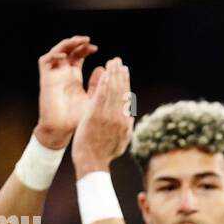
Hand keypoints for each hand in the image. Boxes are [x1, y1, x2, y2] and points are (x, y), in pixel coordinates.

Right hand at [35, 36, 97, 149]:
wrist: (61, 130)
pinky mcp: (46, 79)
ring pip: (57, 52)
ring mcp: (53, 75)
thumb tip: (103, 69)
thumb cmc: (76, 118)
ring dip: (67, 45)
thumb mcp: (91, 100)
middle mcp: (63, 74)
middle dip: (77, 43)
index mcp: (74, 77)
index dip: (85, 50)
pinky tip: (66, 56)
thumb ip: (97, 86)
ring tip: (77, 42)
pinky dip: (54, 55)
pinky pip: (45, 61)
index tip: (96, 48)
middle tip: (87, 40)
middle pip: (68, 51)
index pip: (78, 56)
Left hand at [72, 57, 134, 174]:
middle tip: (118, 61)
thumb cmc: (104, 154)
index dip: (126, 83)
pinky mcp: (97, 115)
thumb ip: (126, 127)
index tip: (124, 72)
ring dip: (113, 74)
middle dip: (120, 74)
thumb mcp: (121, 142)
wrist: (93, 162)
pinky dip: (105, 83)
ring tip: (113, 62)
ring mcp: (108, 116)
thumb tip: (130, 115)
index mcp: (125, 122)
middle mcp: (119, 117)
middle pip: (121, 91)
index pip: (126, 98)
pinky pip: (102, 95)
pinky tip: (105, 72)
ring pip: (113, 90)